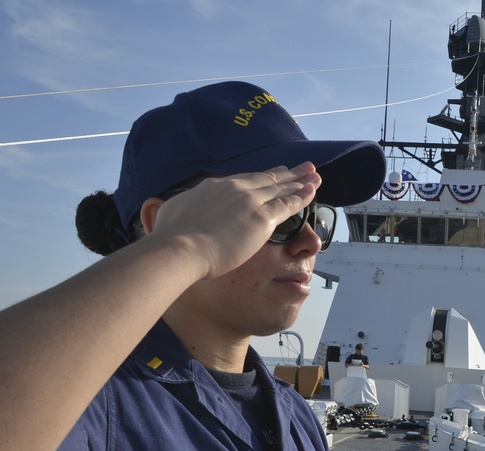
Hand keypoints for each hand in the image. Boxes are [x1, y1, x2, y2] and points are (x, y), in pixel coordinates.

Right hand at [149, 163, 320, 278]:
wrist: (179, 248)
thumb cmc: (171, 237)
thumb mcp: (172, 212)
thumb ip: (183, 207)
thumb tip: (175, 208)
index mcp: (213, 187)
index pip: (243, 180)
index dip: (262, 176)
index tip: (274, 172)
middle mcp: (234, 188)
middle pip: (267, 179)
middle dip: (286, 173)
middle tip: (302, 167)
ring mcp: (250, 201)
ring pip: (281, 188)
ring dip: (300, 180)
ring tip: (314, 174)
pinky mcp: (263, 218)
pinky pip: (289, 204)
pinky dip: (302, 196)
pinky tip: (313, 190)